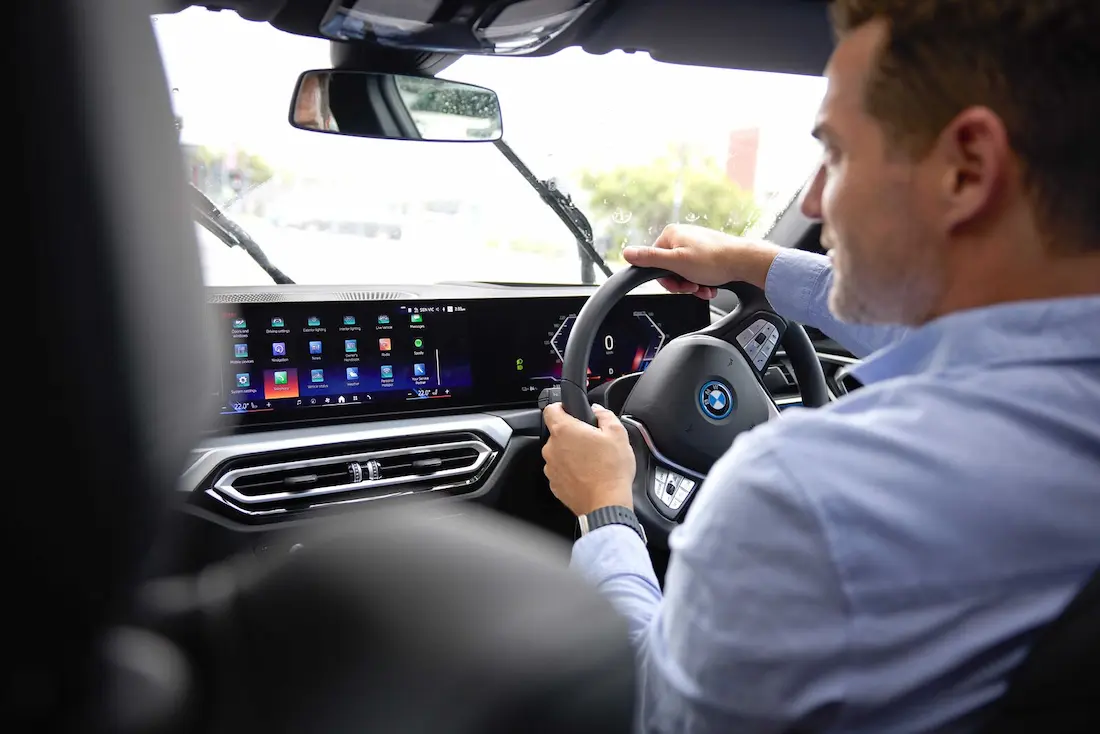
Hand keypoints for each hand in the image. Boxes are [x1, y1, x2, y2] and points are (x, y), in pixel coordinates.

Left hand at [542, 403, 635, 516]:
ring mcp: (551, 468)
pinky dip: (571, 470)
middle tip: (591, 441)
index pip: (551, 409)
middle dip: (572, 434)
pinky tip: (587, 474)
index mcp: (564, 431)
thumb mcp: (617, 434)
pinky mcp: (554, 484)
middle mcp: (552, 448)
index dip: (561, 407)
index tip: (570, 411)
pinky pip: (561, 471)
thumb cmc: (611, 471)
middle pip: (557, 433)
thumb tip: (598, 410)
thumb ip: (605, 415)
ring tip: (592, 461)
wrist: (607, 504)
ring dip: (571, 454)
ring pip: (559, 453)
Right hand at [622, 224, 781, 298]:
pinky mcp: (707, 251)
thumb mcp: (676, 263)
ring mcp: (695, 243)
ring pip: (685, 272)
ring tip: (705, 288)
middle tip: (694, 287)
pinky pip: (697, 270)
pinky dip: (703, 281)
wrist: (744, 262)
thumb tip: (626, 253)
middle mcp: (682, 236)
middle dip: (682, 283)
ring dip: (694, 285)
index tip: (680, 285)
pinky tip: (711, 285)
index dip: (667, 280)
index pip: (654, 262)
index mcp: (671, 234)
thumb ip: (650, 259)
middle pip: (670, 268)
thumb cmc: (714, 261)